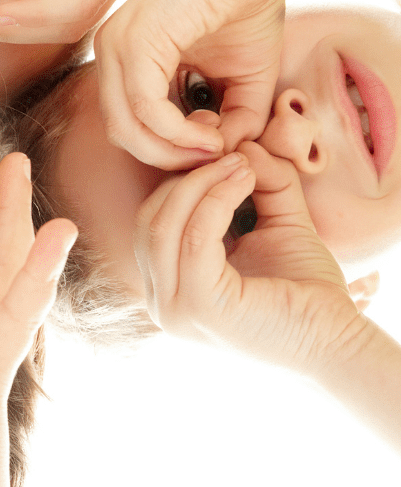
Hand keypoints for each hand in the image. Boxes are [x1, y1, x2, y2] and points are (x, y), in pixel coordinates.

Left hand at [94, 0, 285, 169]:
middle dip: (169, 158)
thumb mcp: (241, 78)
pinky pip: (146, 107)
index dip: (171, 151)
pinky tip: (211, 133)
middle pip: (122, 133)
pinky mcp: (132, 42)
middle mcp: (110, 54)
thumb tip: (222, 156)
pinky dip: (178, 132)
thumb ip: (234, 120)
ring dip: (174, 152)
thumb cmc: (247, 5)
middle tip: (213, 157)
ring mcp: (115, 47)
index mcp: (125, 60)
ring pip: (127, 127)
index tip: (214, 150)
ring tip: (215, 146)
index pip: (130, 125)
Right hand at [134, 142, 368, 375]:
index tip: (219, 152)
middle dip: (187, 178)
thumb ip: (262, 185)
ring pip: (163, 224)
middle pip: (149, 219)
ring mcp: (174, 308)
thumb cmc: (307, 293)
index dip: (178, 181)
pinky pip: (193, 237)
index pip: (150, 222)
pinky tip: (244, 181)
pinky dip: (215, 199)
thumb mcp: (277, 226)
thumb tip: (243, 143)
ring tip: (241, 165)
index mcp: (169, 287)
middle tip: (231, 154)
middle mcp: (161, 302)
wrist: (338, 343)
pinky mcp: (199, 306)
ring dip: (201, 184)